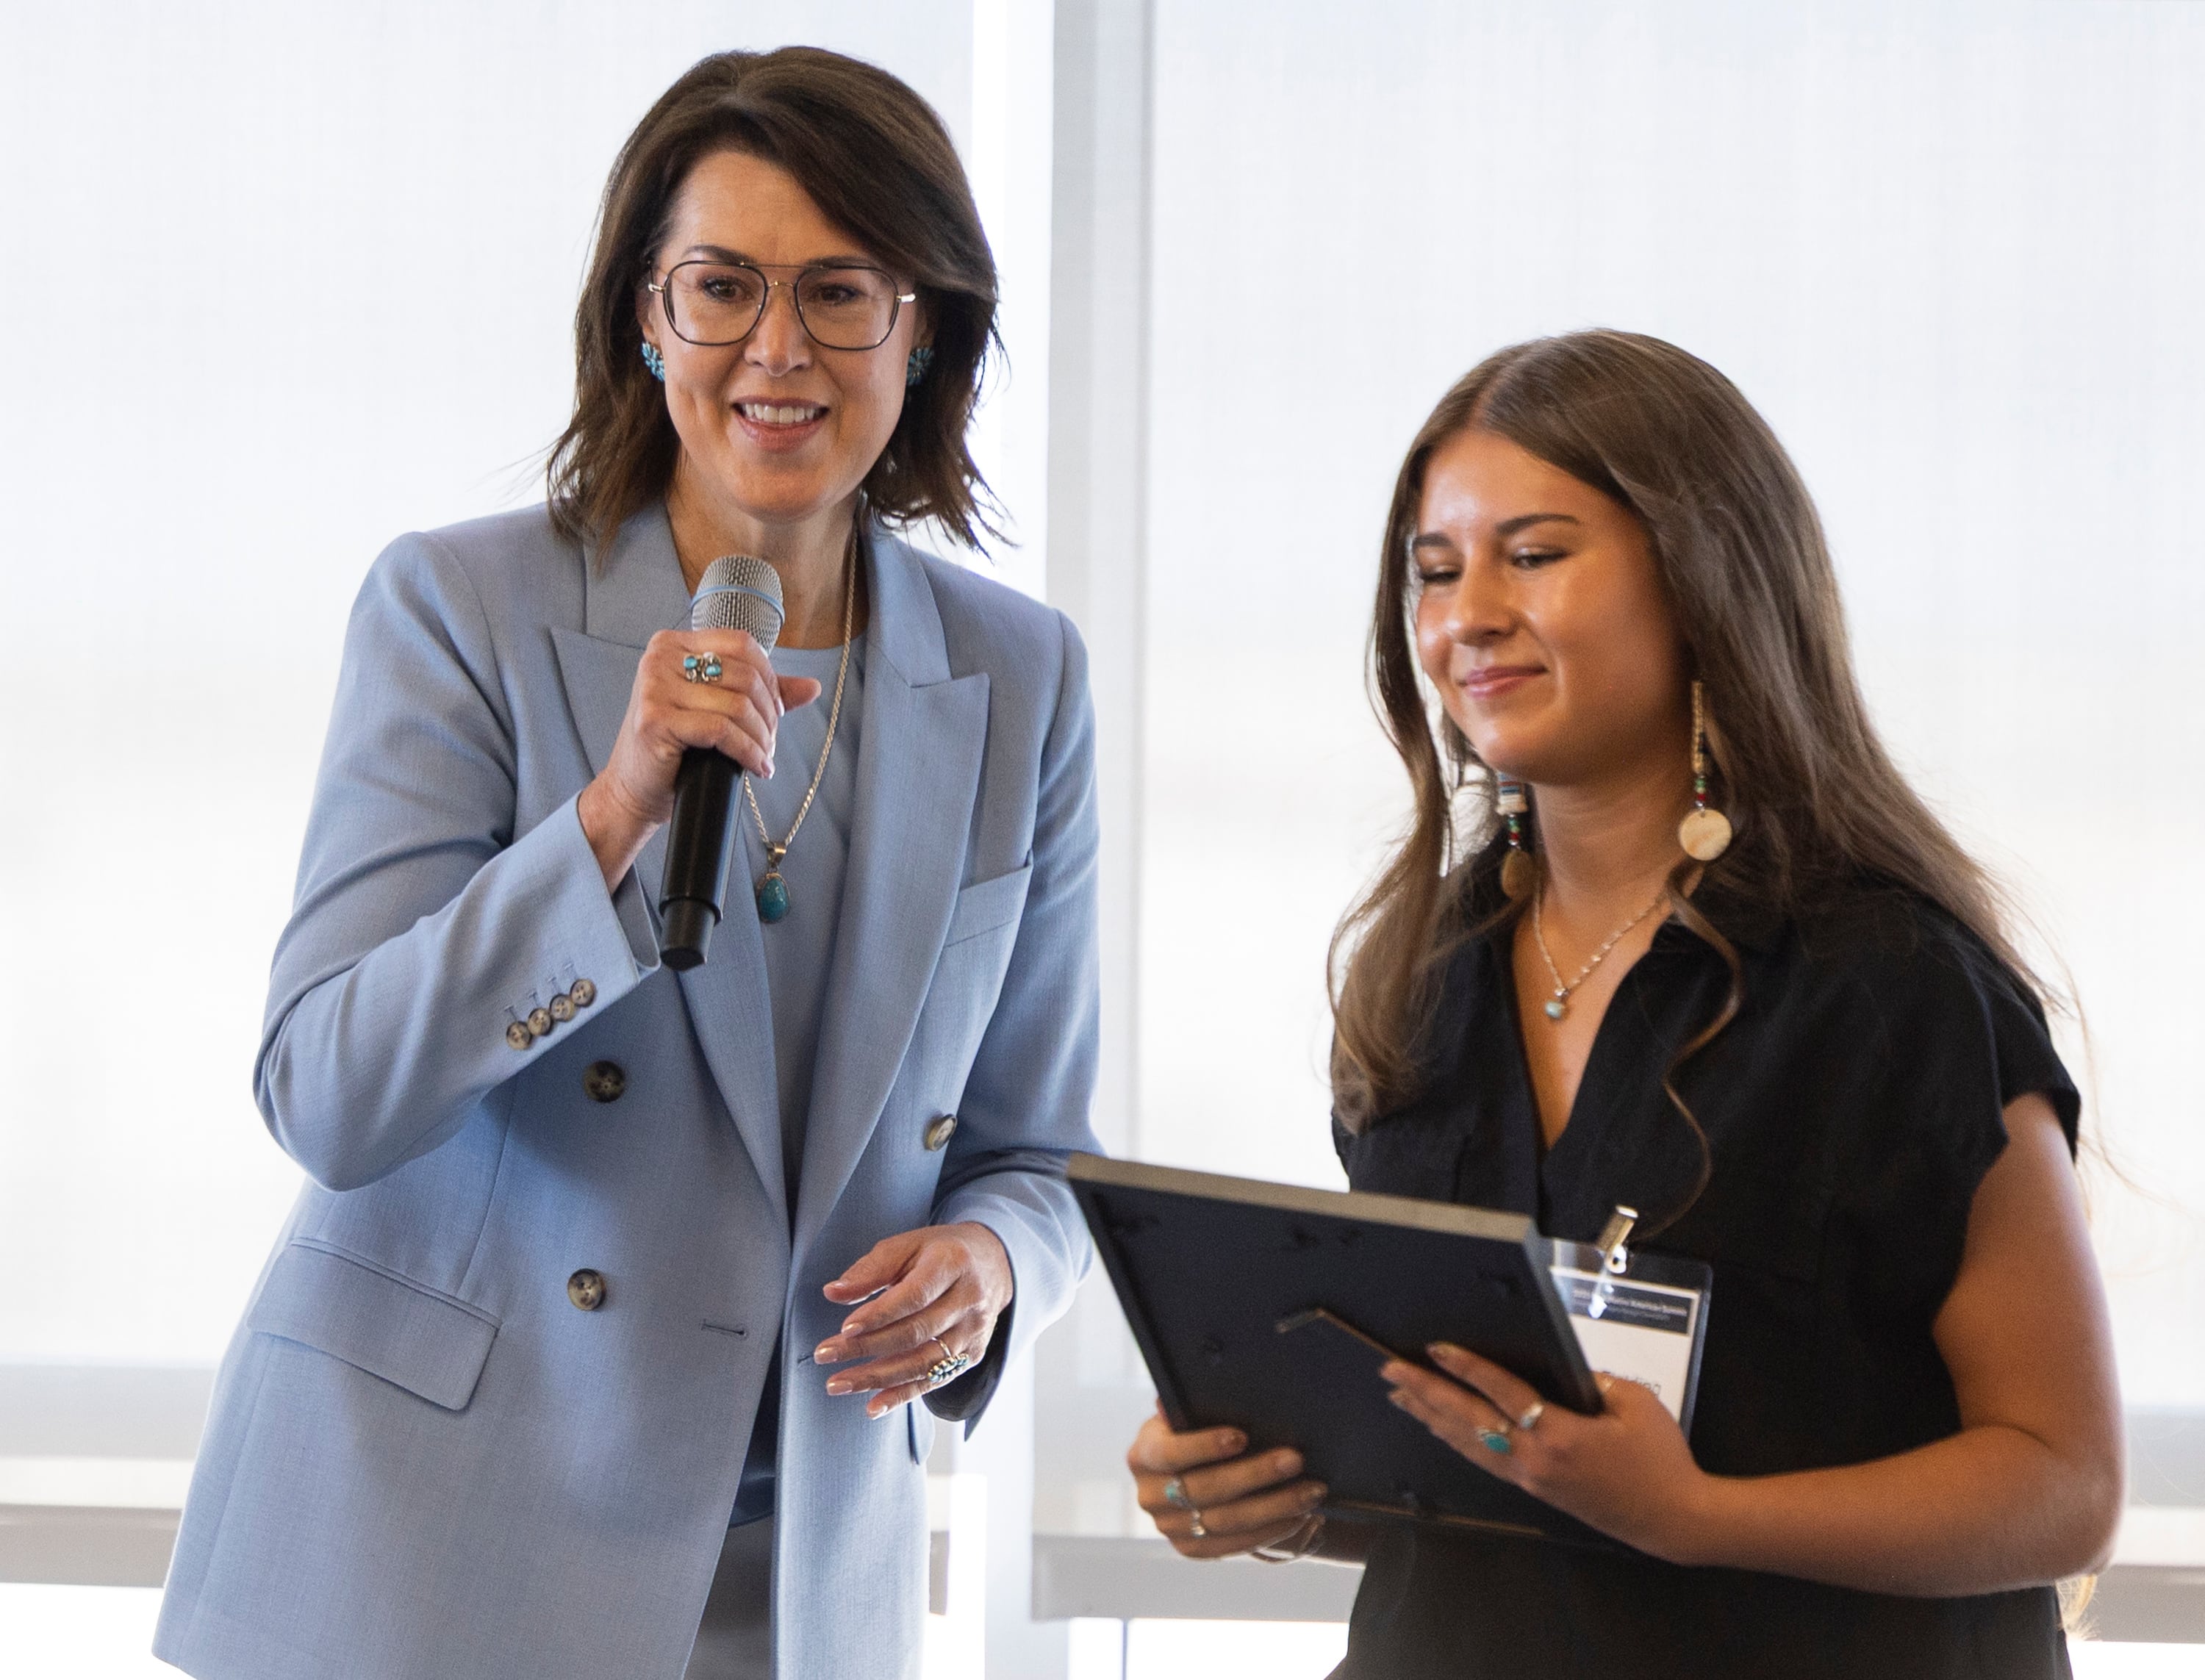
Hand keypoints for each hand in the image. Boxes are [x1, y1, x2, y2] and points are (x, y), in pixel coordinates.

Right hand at [576, 628, 822, 886]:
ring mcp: (654, 687)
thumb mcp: (716, 709)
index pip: (741, 644)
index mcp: (674, 644)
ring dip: (761, 738)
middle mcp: (660, 657)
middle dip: (768, 714)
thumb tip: (812, 687)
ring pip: (737, 705)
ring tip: (763, 756)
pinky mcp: (655, 719)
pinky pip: (722, 731)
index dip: (770, 677)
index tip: (776, 711)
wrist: (636, 788)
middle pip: (744, 675)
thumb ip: (760, 692)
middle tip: (770, 741)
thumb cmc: (676, 747)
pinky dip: (748, 751)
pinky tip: (756, 766)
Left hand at [813, 1223, 1012, 1417]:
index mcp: (952, 1264)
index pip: (914, 1296)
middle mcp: (969, 1300)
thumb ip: (871, 1269)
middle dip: (866, 1348)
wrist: (992, 1263)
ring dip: (878, 1378)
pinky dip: (902, 1396)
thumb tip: (833, 1293)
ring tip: (838, 1384)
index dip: (879, 1316)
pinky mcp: (971, 1355)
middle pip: (915, 1333)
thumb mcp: (906, 1246)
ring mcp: (973, 1331)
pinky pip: (934, 1381)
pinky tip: (872, 1406)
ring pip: (923, 1363)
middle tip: (825, 1355)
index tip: (844, 1329)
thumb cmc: (938, 1252)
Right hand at [1127, 1405, 1327, 1559]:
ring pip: (1227, 1521)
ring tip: (1310, 1491)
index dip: (1204, 1446)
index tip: (1241, 1436)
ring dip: (1274, 1506)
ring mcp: (1169, 1527)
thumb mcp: (1190, 1416)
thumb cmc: (1198, 1433)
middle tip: (1295, 1459)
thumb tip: (1208, 1377)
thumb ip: (1193, 1404)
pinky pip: (1235, 1545)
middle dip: (1255, 1474)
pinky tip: (1298, 1515)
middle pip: (1206, 1489)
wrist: (1198, 1474)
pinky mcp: (1191, 1549)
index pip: (1170, 1453)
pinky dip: (1270, 1530)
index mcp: (1144, 1454)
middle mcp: (1149, 1495)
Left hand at [1381, 1344, 1709, 1561]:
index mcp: (1560, 1434)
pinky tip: (1439, 1428)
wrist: (1673, 1519)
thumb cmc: (1660, 1461)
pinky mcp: (1534, 1489)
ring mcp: (1531, 1478)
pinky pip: (1484, 1460)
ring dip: (1431, 1416)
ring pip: (1469, 1443)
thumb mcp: (1636, 1404)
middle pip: (1468, 1419)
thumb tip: (1558, 1369)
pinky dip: (1456, 1440)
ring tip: (1400, 1395)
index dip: (1466, 1367)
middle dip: (1426, 1392)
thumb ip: (1593, 1381)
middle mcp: (1535, 1459)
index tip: (1435, 1348)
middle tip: (1391, 1371)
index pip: (1502, 1392)